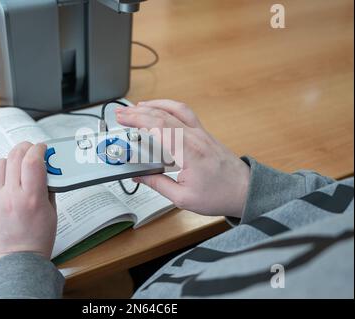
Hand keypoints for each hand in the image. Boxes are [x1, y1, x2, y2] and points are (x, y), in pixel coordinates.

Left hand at [0, 142, 56, 265]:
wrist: (15, 261)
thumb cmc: (36, 240)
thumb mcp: (52, 212)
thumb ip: (48, 188)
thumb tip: (46, 169)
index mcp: (31, 198)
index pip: (33, 161)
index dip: (39, 149)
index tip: (42, 148)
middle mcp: (11, 195)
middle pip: (15, 156)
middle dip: (25, 148)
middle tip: (31, 150)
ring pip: (0, 163)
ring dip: (11, 159)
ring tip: (17, 166)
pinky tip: (5, 178)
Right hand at [115, 100, 249, 217]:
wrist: (245, 191)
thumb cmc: (220, 195)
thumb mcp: (183, 197)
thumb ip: (157, 184)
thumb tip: (138, 176)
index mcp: (189, 152)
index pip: (159, 127)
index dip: (137, 119)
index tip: (123, 118)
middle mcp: (195, 137)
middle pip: (163, 115)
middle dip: (138, 111)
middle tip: (121, 113)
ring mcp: (201, 133)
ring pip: (175, 109)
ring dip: (154, 105)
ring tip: (136, 107)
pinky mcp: (204, 134)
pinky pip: (185, 113)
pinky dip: (169, 107)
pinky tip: (160, 110)